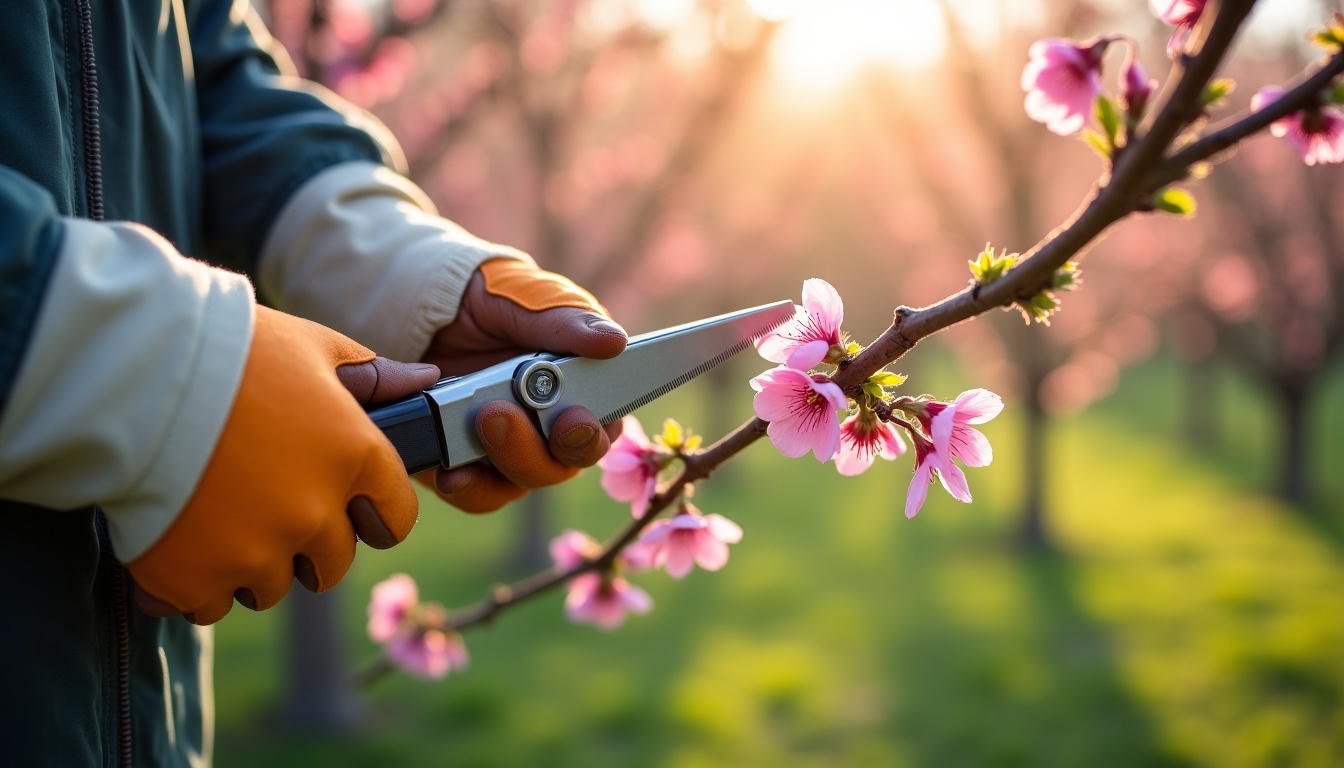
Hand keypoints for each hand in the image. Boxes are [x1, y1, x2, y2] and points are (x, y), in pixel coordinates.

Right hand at [129, 307, 439, 623]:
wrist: (131, 376)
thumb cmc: (230, 351)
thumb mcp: (313, 347)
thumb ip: (373, 376)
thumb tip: (424, 382)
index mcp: (356, 458)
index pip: (395, 519)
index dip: (373, 514)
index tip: (351, 506)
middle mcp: (316, 514)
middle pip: (334, 562)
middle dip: (311, 543)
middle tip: (269, 507)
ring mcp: (257, 552)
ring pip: (273, 587)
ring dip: (254, 564)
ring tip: (220, 519)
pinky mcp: (197, 579)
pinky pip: (211, 604)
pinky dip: (197, 582)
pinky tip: (181, 542)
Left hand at [419, 259, 627, 511]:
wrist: (432, 308)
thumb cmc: (497, 299)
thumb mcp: (528, 299)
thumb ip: (568, 321)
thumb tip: (615, 343)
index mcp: (581, 391)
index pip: (604, 429)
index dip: (593, 433)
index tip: (575, 419)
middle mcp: (551, 429)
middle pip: (564, 463)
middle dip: (541, 448)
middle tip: (506, 413)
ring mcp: (510, 450)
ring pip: (523, 480)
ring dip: (507, 458)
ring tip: (480, 418)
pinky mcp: (467, 464)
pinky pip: (475, 493)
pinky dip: (467, 486)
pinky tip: (453, 470)